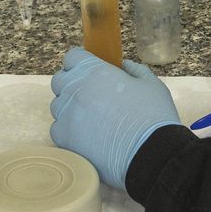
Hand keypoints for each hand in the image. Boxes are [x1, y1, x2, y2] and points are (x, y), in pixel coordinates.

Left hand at [50, 48, 180, 190]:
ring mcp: (66, 114)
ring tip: (93, 121)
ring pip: (58, 105)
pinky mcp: (63, 138)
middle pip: (61, 80)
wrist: (150, 154)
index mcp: (94, 71)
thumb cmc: (153, 116)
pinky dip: (69, 131)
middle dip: (73, 85)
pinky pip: (58, 129)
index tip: (91, 72)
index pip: (73, 57)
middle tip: (93, 97)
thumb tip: (124, 65)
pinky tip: (88, 137)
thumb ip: (135, 70)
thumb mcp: (151, 85)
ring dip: (71, 109)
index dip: (82, 63)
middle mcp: (74, 89)